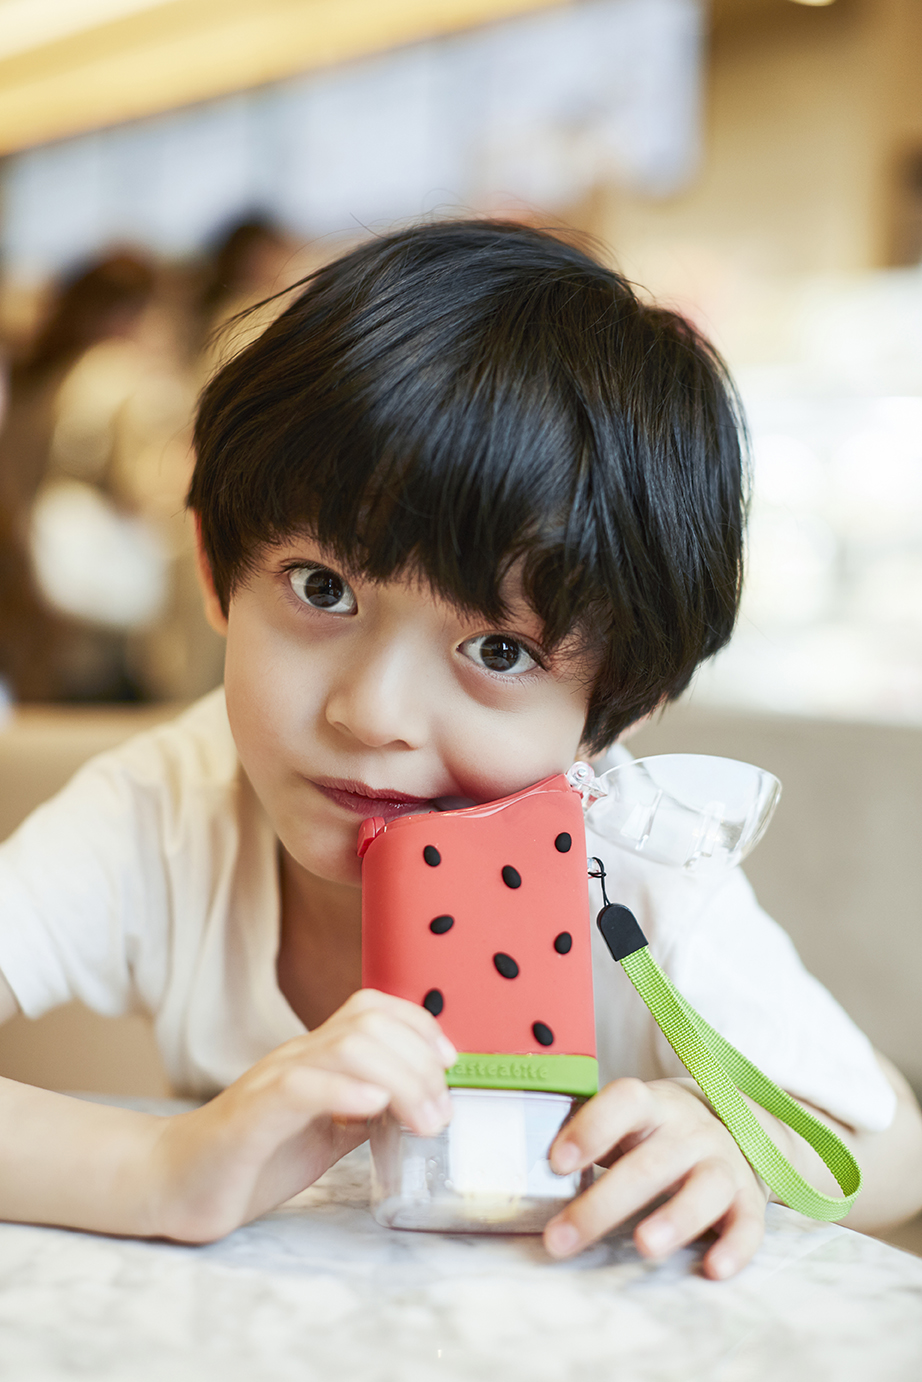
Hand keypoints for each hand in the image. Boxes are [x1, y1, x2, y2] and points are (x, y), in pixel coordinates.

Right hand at [149, 988, 455, 1242]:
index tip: (450, 1067)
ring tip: (422, 1123)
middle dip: (421, 1065)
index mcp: (316, 1056)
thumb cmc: (253, 1157)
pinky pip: (298, 1087)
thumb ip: (366, 1114)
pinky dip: (342, 1091)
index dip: (420, 1025)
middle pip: (370, 1024)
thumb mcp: (326, 1133)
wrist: (174, 1184)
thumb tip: (422, 1106)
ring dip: (400, 1080)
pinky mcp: (249, 1117)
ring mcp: (270, 1081)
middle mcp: (296, 1056)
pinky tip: (371, 1109)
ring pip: (346, 1046)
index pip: (372, 1007)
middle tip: (440, 1117)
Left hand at [543, 1078, 768, 1278]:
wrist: (733, 1121)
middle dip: (603, 1204)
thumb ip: (591, 1138)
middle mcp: (690, 1130)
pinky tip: (713, 1269)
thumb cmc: (656, 1131)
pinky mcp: (749, 1196)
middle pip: (650, 1163)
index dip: (591, 1128)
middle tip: (562, 1239)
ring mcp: (724, 1161)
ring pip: (705, 1188)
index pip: (624, 1101)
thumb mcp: (628, 1122)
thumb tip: (529, 1170)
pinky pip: (750, 1222)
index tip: (557, 1163)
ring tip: (645, 1246)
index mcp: (651, 1106)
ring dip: (676, 1217)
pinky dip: (735, 1247)